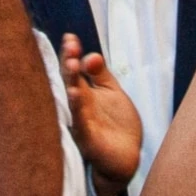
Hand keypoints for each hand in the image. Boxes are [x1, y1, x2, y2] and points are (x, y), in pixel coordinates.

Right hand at [60, 37, 140, 195]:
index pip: (73, 70)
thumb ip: (101, 73)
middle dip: (69, 64)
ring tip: (72, 64)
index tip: (70, 38)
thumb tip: (91, 54)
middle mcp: (77, 106)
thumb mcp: (111, 92)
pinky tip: (75, 94)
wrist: (126, 157)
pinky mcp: (88, 139)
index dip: (71, 54)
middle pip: (69, 82)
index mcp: (83, 93)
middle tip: (70, 47)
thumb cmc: (116, 124)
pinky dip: (78, 109)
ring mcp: (81, 122)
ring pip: (72, 100)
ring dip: (71, 82)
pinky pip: (81, 122)